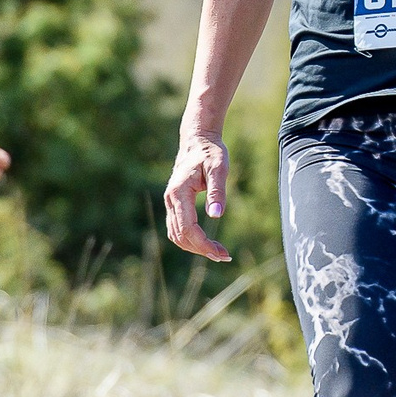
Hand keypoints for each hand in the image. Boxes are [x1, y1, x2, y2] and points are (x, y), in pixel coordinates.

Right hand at [163, 130, 231, 262]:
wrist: (198, 141)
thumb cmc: (210, 153)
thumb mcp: (219, 168)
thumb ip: (217, 191)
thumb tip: (216, 215)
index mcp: (179, 193)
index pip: (187, 228)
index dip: (203, 244)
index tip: (221, 253)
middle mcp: (171, 200)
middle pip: (180, 236)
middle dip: (201, 249)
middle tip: (225, 256)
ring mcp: (170, 202)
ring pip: (176, 235)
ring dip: (195, 247)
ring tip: (219, 252)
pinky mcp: (175, 204)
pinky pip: (178, 228)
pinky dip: (191, 240)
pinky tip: (207, 242)